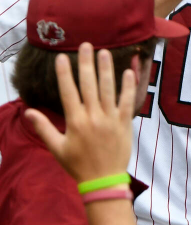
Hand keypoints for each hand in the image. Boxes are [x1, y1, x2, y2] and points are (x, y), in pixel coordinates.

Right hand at [25, 43, 136, 183]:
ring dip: (106, 69)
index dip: (64, 74)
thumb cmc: (77, 164)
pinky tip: (128, 72)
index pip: (68, 92)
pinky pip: (128, 102)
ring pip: (108, 89)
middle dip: (86, 63)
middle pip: (88, 85)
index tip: (61, 57)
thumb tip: (28, 110)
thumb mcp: (56, 147)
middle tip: (85, 45)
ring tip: (104, 52)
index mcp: (74, 121)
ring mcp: (110, 119)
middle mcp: (92, 116)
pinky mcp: (125, 123)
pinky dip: (127, 87)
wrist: (103, 179)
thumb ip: (43, 127)